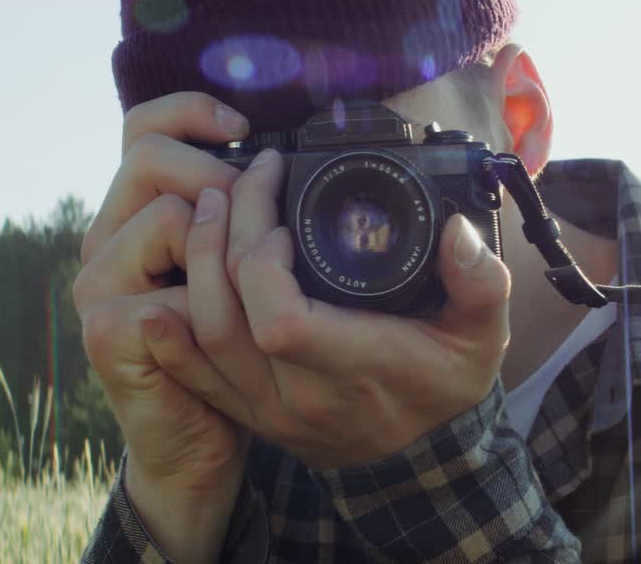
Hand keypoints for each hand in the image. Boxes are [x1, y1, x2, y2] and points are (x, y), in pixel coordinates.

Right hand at [71, 92, 250, 561]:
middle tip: (263, 211)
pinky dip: (218, 303)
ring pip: (171, 217)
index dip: (191, 111)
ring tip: (258, 277)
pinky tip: (235, 329)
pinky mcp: (108, 330)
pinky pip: (178, 289)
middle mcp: (104, 237)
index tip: (245, 126)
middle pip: (149, 155)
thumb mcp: (239, 262)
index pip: (143, 126)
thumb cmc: (234, 345)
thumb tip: (292, 153)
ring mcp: (99, 284)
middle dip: (220, 176)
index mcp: (133, 211)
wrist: (202, 439)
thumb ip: (244, 208)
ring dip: (227, 240)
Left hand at [143, 148, 511, 469]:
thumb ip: (481, 284)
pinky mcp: (248, 412)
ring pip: (204, 336)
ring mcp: (268, 408)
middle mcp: (302, 395)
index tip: (285, 212)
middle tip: (245, 180)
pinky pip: (193, 374)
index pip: (281, 321)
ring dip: (197, 264)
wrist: (422, 461)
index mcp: (356, 369)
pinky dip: (170, 333)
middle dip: (226, 234)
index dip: (265, 261)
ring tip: (213, 207)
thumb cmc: (447, 385)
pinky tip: (157, 292)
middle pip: (231, 314)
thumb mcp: (483, 336)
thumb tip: (457, 231)